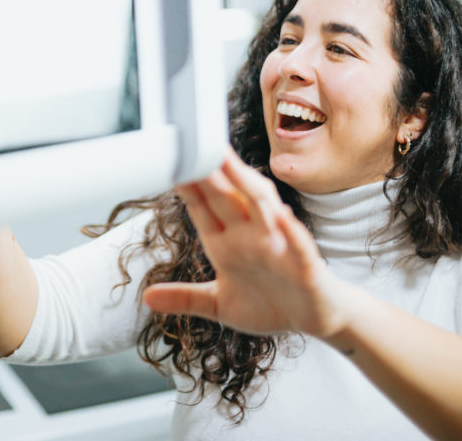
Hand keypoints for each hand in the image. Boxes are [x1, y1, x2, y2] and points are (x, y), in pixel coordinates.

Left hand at [143, 147, 352, 337]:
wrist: (316, 319)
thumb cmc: (270, 304)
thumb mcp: (219, 304)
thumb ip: (185, 298)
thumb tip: (146, 297)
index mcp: (226, 243)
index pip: (202, 207)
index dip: (186, 184)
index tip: (168, 159)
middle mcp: (251, 237)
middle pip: (228, 198)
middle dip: (210, 173)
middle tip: (193, 142)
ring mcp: (278, 247)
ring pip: (262, 209)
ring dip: (246, 186)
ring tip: (230, 165)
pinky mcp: (304, 265)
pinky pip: (298, 245)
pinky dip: (290, 230)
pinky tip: (281, 216)